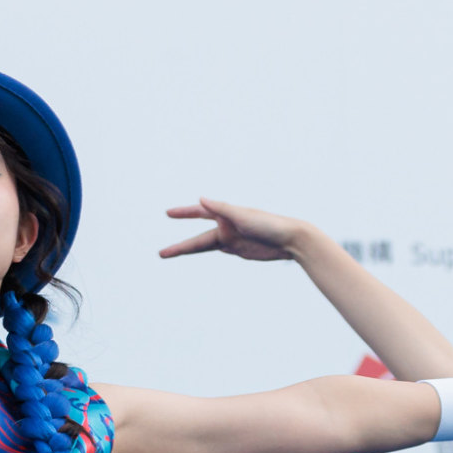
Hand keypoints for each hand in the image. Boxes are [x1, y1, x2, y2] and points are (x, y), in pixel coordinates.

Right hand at [158, 198, 317, 264]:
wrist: (291, 240)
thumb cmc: (270, 224)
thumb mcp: (243, 216)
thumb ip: (221, 208)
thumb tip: (201, 198)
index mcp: (226, 215)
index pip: (199, 213)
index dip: (184, 213)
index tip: (168, 213)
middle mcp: (226, 226)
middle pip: (197, 239)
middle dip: (180, 246)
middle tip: (161, 253)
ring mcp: (232, 239)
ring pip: (205, 246)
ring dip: (188, 250)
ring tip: (170, 254)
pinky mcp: (240, 250)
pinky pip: (219, 250)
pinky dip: (208, 250)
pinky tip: (199, 250)